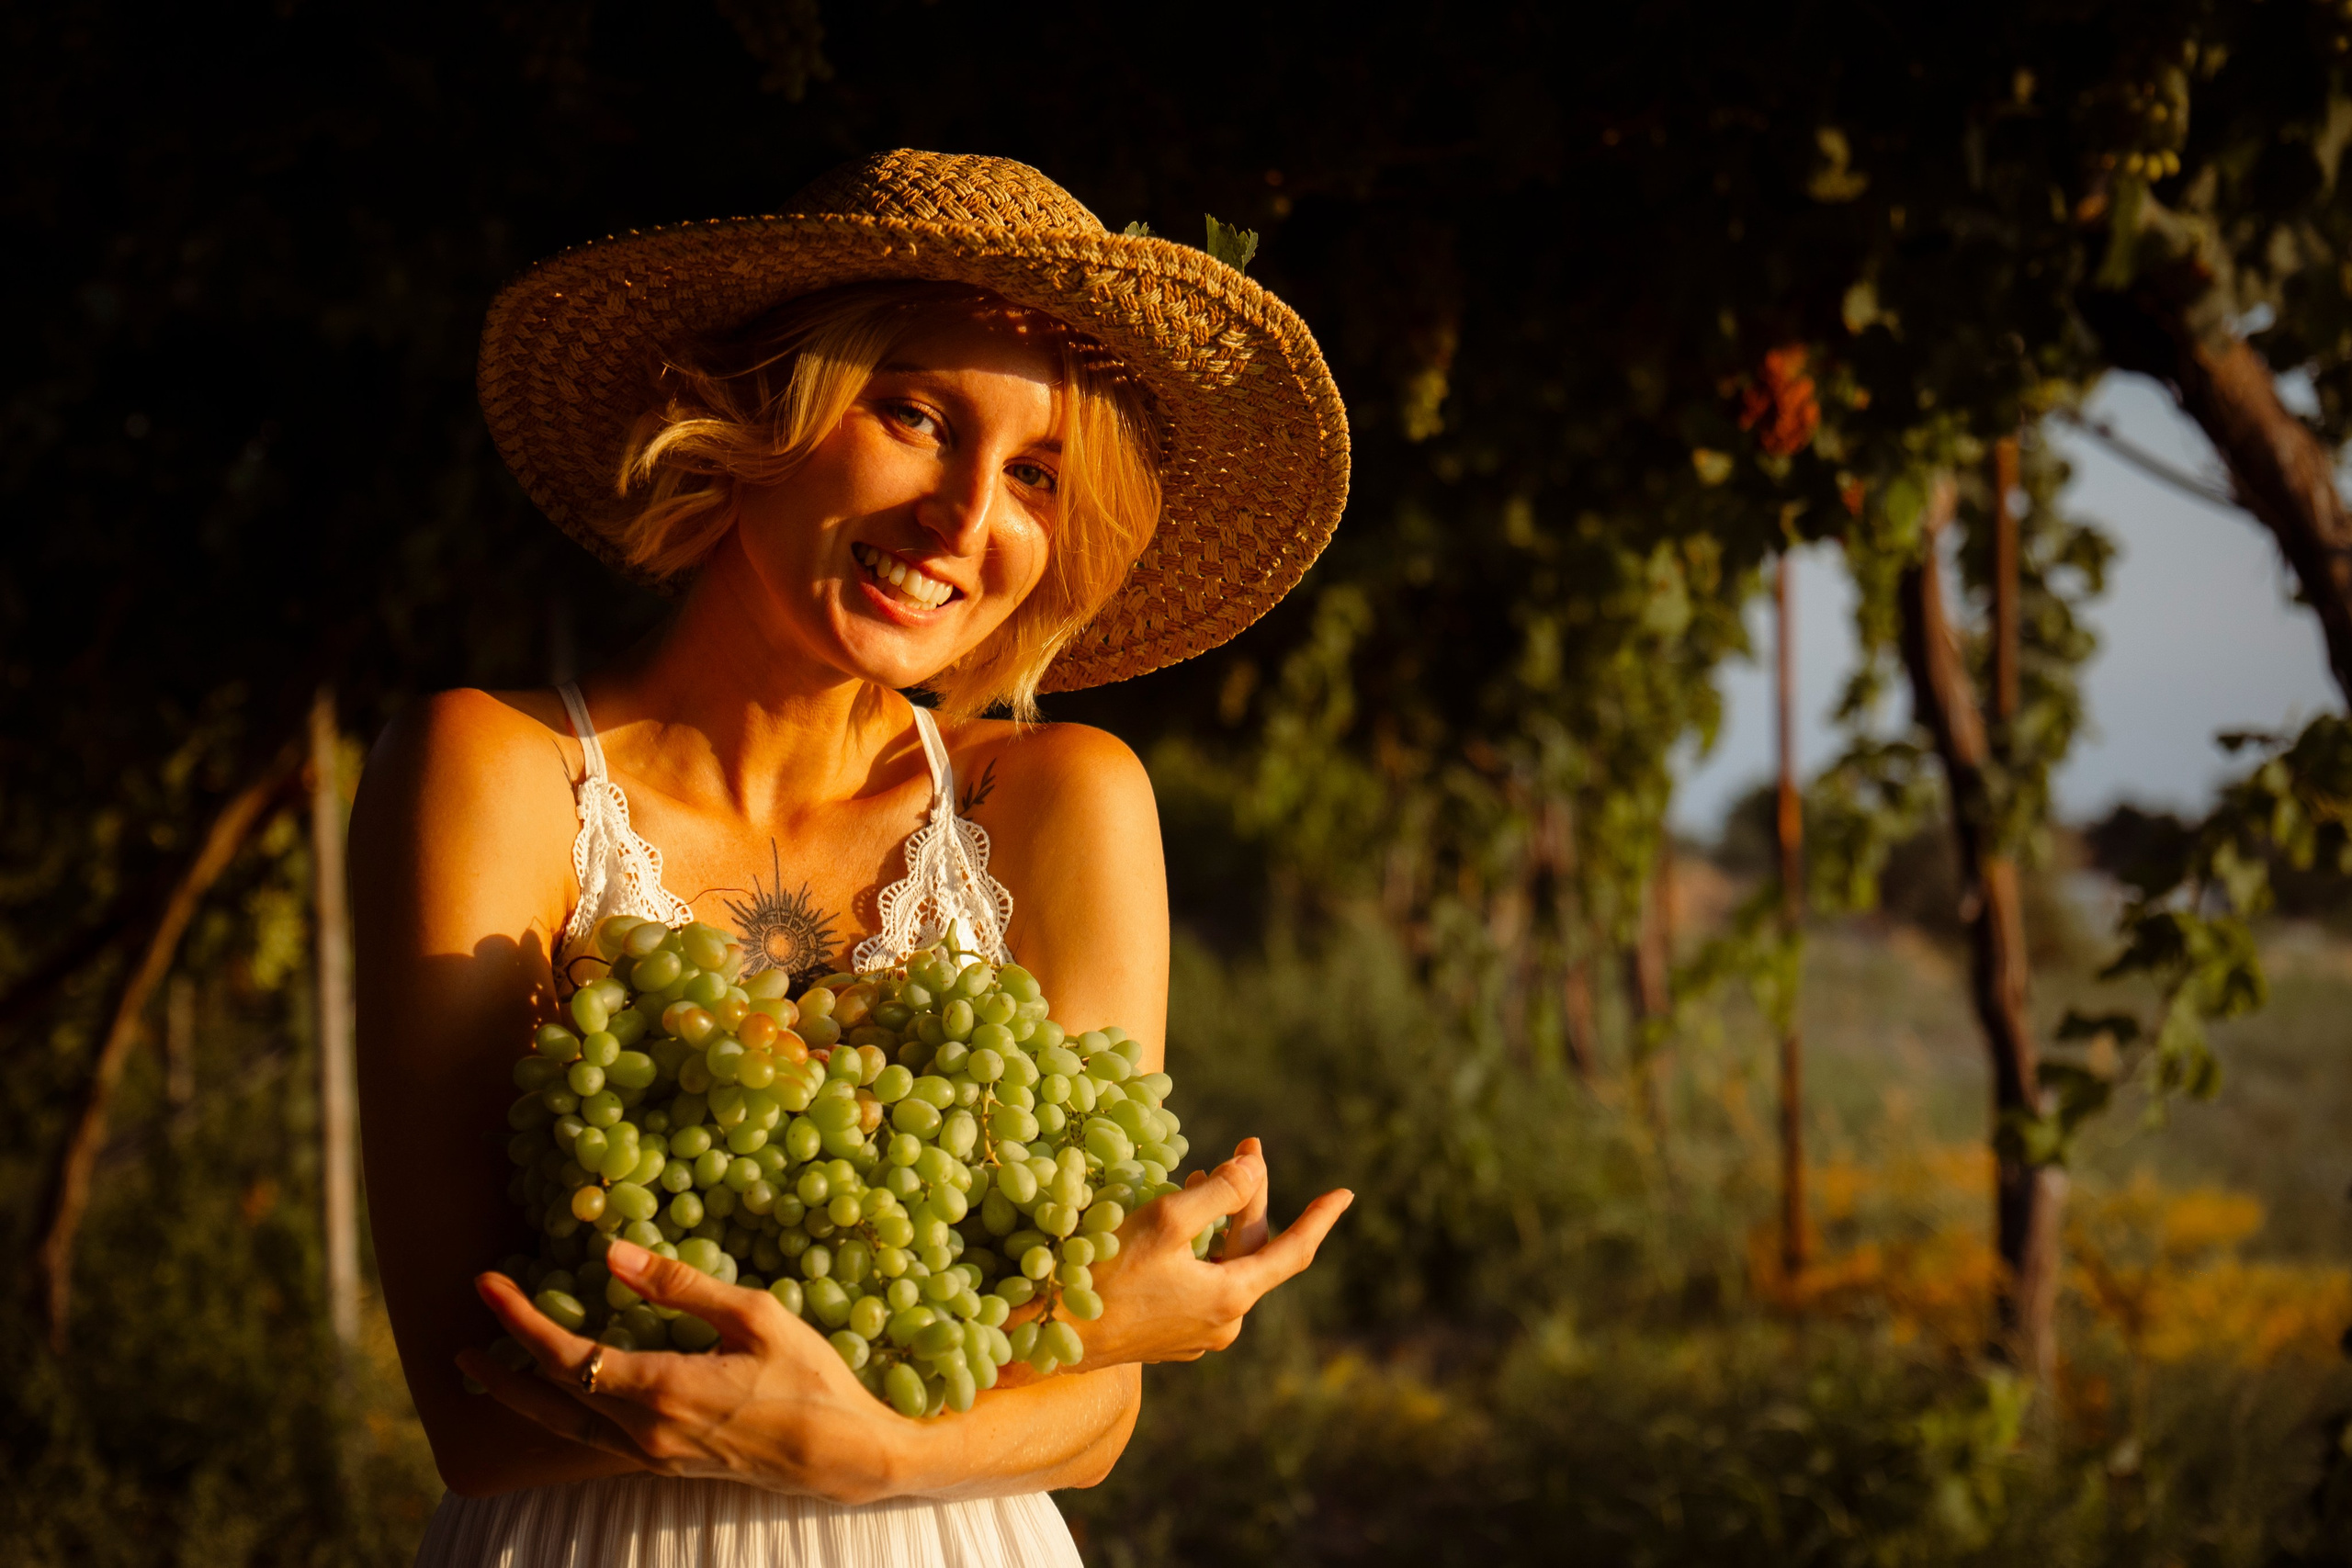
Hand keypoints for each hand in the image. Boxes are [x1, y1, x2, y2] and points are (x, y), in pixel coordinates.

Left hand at [457, 1239, 924, 1503]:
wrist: (842, 1456)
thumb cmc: (810, 1378)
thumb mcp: (755, 1317)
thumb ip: (681, 1286)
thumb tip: (613, 1255)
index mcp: (662, 1390)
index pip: (567, 1356)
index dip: (519, 1320)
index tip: (488, 1284)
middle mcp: (644, 1431)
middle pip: (550, 1398)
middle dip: (500, 1362)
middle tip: (464, 1328)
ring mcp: (651, 1455)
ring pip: (564, 1427)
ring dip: (518, 1397)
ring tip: (482, 1368)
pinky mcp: (664, 1464)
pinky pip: (592, 1439)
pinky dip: (559, 1414)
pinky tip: (554, 1394)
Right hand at [1071, 1137, 1351, 1368]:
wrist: (1048, 1336)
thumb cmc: (1106, 1273)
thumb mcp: (1167, 1221)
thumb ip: (1219, 1193)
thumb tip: (1254, 1172)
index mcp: (1232, 1298)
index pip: (1292, 1252)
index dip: (1319, 1219)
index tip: (1345, 1192)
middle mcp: (1222, 1323)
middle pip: (1251, 1249)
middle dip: (1251, 1196)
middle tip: (1244, 1148)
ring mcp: (1194, 1333)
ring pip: (1223, 1263)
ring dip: (1220, 1218)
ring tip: (1207, 1172)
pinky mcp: (1167, 1333)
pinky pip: (1199, 1280)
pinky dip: (1199, 1244)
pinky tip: (1181, 1217)